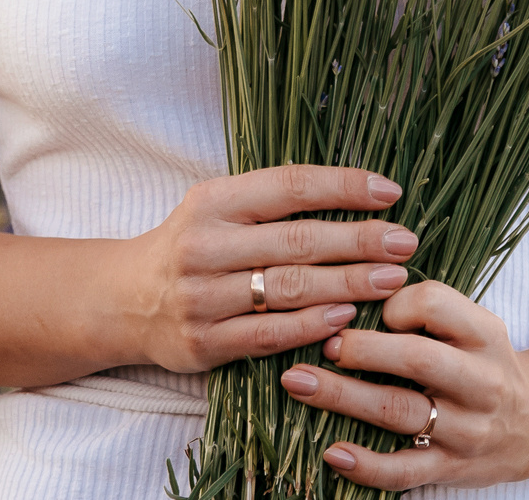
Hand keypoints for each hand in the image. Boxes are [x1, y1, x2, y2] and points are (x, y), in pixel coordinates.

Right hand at [120, 165, 419, 372]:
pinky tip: (347, 316)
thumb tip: (359, 194)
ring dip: (348, 284)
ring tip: (392, 279)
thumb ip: (274, 200)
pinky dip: (312, 326)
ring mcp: (201, 297)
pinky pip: (268, 335)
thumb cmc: (192, 244)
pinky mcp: (203, 343)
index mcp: (213, 201)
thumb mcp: (219, 207)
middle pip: (297, 241)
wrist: (122, 299)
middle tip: (405, 243)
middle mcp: (204, 246)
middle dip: (359, 242)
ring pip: (288, 289)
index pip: (290, 186)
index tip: (390, 192)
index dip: (344, 186)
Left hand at [280, 280, 528, 490]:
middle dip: (362, 349)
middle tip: (322, 343)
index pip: (437, 305)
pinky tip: (333, 452)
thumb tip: (361, 293)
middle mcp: (480, 381)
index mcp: (485, 335)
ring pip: (399, 412)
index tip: (375, 309)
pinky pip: (403, 471)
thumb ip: (433, 310)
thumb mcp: (477, 326)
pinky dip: (365, 464)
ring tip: (299, 383)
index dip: (397, 302)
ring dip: (344, 397)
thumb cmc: (487, 363)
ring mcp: (466, 429)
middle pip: (416, 359)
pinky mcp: (451, 468)